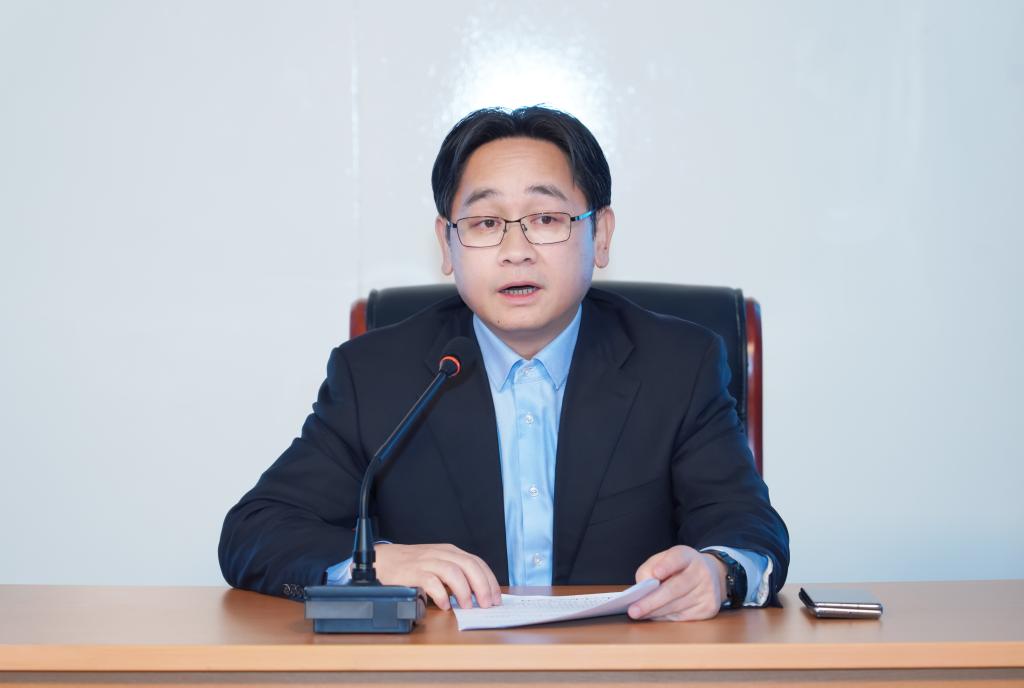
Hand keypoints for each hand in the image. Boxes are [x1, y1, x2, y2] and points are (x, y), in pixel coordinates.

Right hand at [374, 543, 501, 610]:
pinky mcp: (412, 572)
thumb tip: (478, 596)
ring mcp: (426, 562)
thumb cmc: (413, 566)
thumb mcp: (438, 565)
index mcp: (450, 552)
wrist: (383, 560)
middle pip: (468, 566)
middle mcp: (440, 554)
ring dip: (464, 591)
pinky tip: (445, 605)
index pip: (476, 562)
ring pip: (452, 572)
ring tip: (467, 607)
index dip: (489, 580)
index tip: (496, 597)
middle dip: (481, 586)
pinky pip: (431, 581)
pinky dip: (441, 594)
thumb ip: (456, 575)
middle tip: (486, 604)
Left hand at [628, 545, 726, 620]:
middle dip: (652, 601)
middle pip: (675, 588)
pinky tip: (654, 616)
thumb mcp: (664, 560)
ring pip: (677, 606)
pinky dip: (665, 617)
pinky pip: (682, 616)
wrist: (711, 575)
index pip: (678, 558)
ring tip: (639, 614)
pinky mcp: (709, 608)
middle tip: (634, 610)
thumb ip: (649, 569)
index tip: (656, 573)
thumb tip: (642, 588)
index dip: (667, 566)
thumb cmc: (680, 568)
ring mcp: (707, 591)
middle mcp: (701, 572)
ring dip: (655, 612)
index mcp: (688, 556)